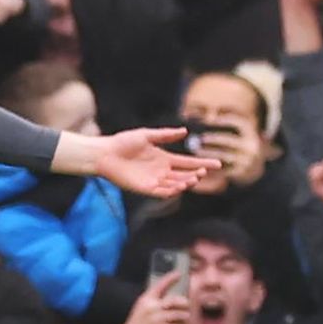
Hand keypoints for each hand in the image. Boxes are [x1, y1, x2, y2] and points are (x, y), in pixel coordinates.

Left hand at [91, 129, 219, 197]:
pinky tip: (180, 186)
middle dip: (196, 174)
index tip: (218, 164)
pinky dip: (172, 191)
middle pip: (185, 175)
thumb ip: (165, 135)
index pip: (188, 163)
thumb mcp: (146, 135)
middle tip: (203, 171)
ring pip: (176, 184)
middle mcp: (162, 171)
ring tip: (194, 177)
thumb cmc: (123, 142)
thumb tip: (185, 131)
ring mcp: (154, 180)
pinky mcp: (145, 189)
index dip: (203, 163)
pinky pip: (162, 192)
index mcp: (164, 158)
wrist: (105, 153)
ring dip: (186, 182)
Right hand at [109, 270, 192, 323]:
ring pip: (179, 314)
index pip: (160, 285)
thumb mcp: (141, 309)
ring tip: (185, 319)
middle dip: (184, 302)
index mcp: (145, 299)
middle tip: (187, 305)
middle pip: (174, 300)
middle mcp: (151, 307)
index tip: (179, 273)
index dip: (170, 278)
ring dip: (184, 317)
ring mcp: (155, 318)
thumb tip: (170, 298)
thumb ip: (153, 302)